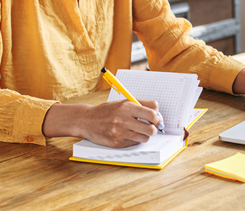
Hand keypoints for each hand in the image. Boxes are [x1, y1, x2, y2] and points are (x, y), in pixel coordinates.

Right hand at [42, 99, 163, 147]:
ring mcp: (119, 133)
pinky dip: (136, 139)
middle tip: (152, 127)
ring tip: (140, 131)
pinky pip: (135, 143)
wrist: (87, 120)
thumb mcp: (123, 102)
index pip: (151, 113)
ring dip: (145, 135)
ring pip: (144, 138)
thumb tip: (157, 110)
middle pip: (151, 128)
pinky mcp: (117, 143)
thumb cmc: (107, 111)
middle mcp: (123, 120)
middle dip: (154, 128)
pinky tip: (130, 134)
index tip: (157, 119)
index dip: (157, 117)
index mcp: (126, 107)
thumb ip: (141, 104)